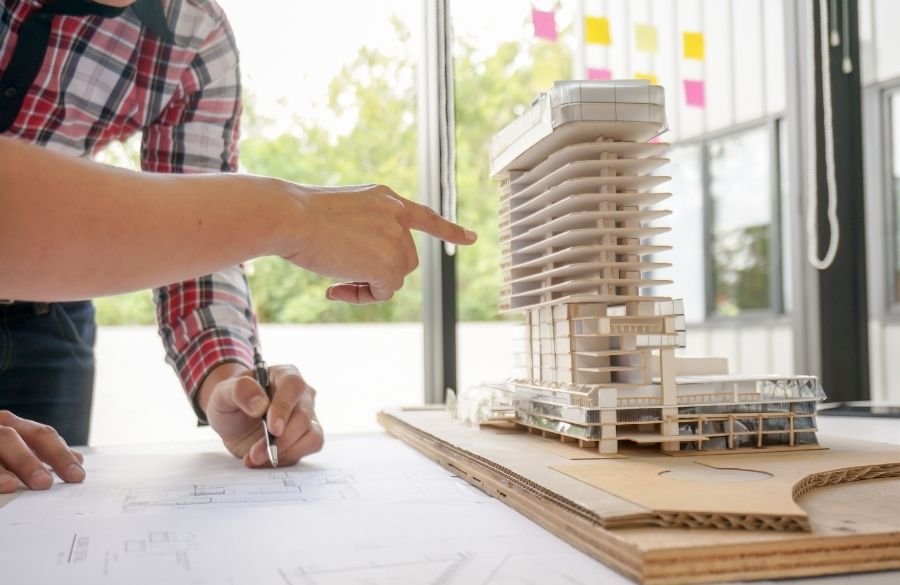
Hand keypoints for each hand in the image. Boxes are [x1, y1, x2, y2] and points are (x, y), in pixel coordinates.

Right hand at [0, 411, 84, 492]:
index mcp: (11, 423)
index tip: (77, 476)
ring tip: (12, 486)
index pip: (41, 435)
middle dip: (28, 461)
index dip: (60, 454)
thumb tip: (77, 461)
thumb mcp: (17, 444)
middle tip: (44, 483)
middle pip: (11, 438)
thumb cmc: (0, 447)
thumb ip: (42, 452)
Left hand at [198, 363, 322, 467]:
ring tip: (257, 457)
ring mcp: (308, 416)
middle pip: (303, 416)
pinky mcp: (306, 437)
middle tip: (255, 453)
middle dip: (280, 440)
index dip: (284, 407)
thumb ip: (239, 391)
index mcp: (284, 375)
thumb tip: (261, 405)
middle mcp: (301, 395)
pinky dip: (288, 457)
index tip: (273, 429)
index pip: (293, 386)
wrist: (233, 422)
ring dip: (285, 451)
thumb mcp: (223, 392)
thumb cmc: (231, 402)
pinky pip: (309, 447)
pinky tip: (265, 460)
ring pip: (312, 435)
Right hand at [280, 183, 476, 302]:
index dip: (448, 230)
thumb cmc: (297, 218)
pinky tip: (334, 286)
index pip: (423, 216)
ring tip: (335, 279)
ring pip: (395, 277)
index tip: (471, 238)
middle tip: (341, 280)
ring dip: (369, 285)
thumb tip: (375, 271)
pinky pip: (383, 292)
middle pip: (404, 260)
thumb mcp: (338, 217)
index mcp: (383, 198)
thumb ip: (363, 234)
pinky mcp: (390, 263)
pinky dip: (362, 296)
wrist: (291, 216)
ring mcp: (396, 237)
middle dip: (379, 273)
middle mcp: (396, 214)